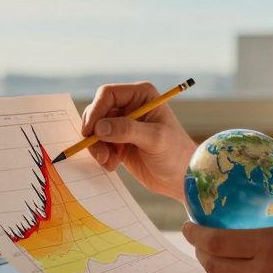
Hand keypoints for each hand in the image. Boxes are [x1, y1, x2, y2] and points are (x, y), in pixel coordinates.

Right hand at [80, 82, 196, 200]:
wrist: (181, 177)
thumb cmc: (175, 153)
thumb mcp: (154, 139)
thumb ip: (127, 130)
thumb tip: (99, 127)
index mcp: (142, 95)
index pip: (108, 94)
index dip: (96, 111)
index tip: (91, 132)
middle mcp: (131, 105)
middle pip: (97, 111)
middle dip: (94, 133)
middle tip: (100, 154)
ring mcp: (123, 123)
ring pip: (95, 129)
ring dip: (97, 146)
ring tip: (109, 162)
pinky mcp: (118, 140)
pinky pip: (99, 143)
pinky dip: (101, 154)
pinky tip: (113, 165)